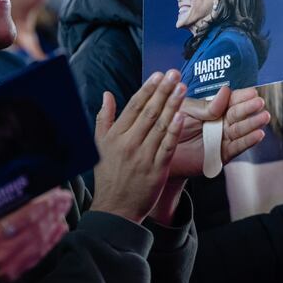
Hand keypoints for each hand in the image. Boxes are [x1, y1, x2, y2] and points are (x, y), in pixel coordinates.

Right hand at [0, 188, 71, 282]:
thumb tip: (17, 201)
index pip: (25, 217)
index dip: (44, 204)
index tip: (55, 191)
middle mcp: (2, 254)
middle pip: (36, 230)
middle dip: (53, 211)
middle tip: (65, 196)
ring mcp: (6, 268)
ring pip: (39, 244)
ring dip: (54, 224)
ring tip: (64, 210)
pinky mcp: (8, 277)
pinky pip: (35, 258)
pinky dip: (49, 243)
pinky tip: (56, 231)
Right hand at [90, 70, 185, 222]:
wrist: (115, 208)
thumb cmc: (109, 175)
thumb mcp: (100, 145)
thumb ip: (104, 118)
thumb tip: (107, 95)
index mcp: (115, 135)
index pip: (133, 106)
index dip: (148, 89)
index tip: (158, 75)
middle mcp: (129, 143)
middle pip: (149, 112)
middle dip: (163, 91)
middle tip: (175, 74)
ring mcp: (143, 156)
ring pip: (160, 126)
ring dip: (172, 105)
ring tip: (182, 88)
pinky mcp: (156, 169)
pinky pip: (167, 146)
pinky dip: (174, 131)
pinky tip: (181, 116)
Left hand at [169, 87, 269, 177]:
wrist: (159, 152)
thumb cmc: (169, 127)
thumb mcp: (184, 110)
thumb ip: (204, 105)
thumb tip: (225, 92)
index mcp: (212, 108)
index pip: (230, 100)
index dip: (241, 96)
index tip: (252, 92)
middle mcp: (220, 123)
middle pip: (238, 114)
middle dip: (249, 108)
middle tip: (259, 102)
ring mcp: (222, 138)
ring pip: (240, 130)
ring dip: (253, 123)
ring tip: (264, 117)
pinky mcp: (221, 155)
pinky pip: (237, 147)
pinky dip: (248, 141)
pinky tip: (258, 135)